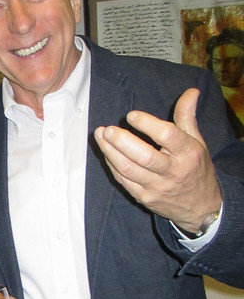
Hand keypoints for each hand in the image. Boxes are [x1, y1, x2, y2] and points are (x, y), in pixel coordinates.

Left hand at [94, 88, 221, 232]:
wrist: (199, 207)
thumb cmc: (195, 168)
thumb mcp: (197, 142)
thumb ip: (187, 116)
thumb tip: (191, 91)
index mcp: (188, 154)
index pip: (167, 136)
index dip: (147, 124)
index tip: (131, 115)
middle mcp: (172, 171)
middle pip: (144, 156)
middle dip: (122, 142)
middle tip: (108, 129)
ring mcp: (156, 187)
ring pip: (129, 170)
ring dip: (110, 152)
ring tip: (100, 136)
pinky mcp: (144, 197)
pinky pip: (123, 180)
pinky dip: (112, 164)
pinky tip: (106, 151)